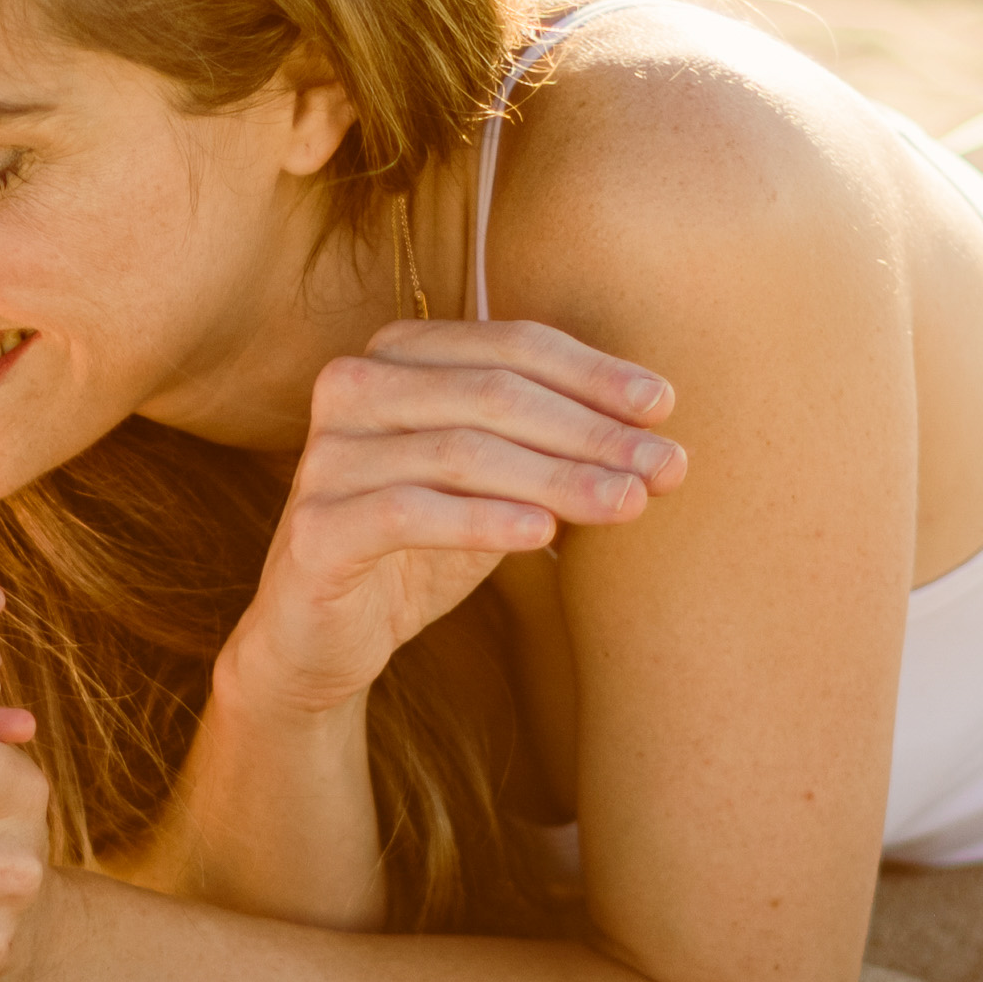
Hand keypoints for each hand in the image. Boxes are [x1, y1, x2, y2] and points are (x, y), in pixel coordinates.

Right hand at [225, 318, 683, 718]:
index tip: (664, 409)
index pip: (513, 346)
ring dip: (557, 477)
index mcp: (399, 354)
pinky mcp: (316, 527)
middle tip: (666, 466)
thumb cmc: (420, 544)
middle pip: (494, 393)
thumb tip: (659, 442)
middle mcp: (353, 386)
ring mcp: (327, 455)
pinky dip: (483, 520)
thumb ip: (555, 450)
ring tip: (627, 504)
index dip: (594, 374)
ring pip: (460, 450)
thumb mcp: (494, 484)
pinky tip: (544, 537)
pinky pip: (409, 511)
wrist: (322, 635)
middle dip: (590, 430)